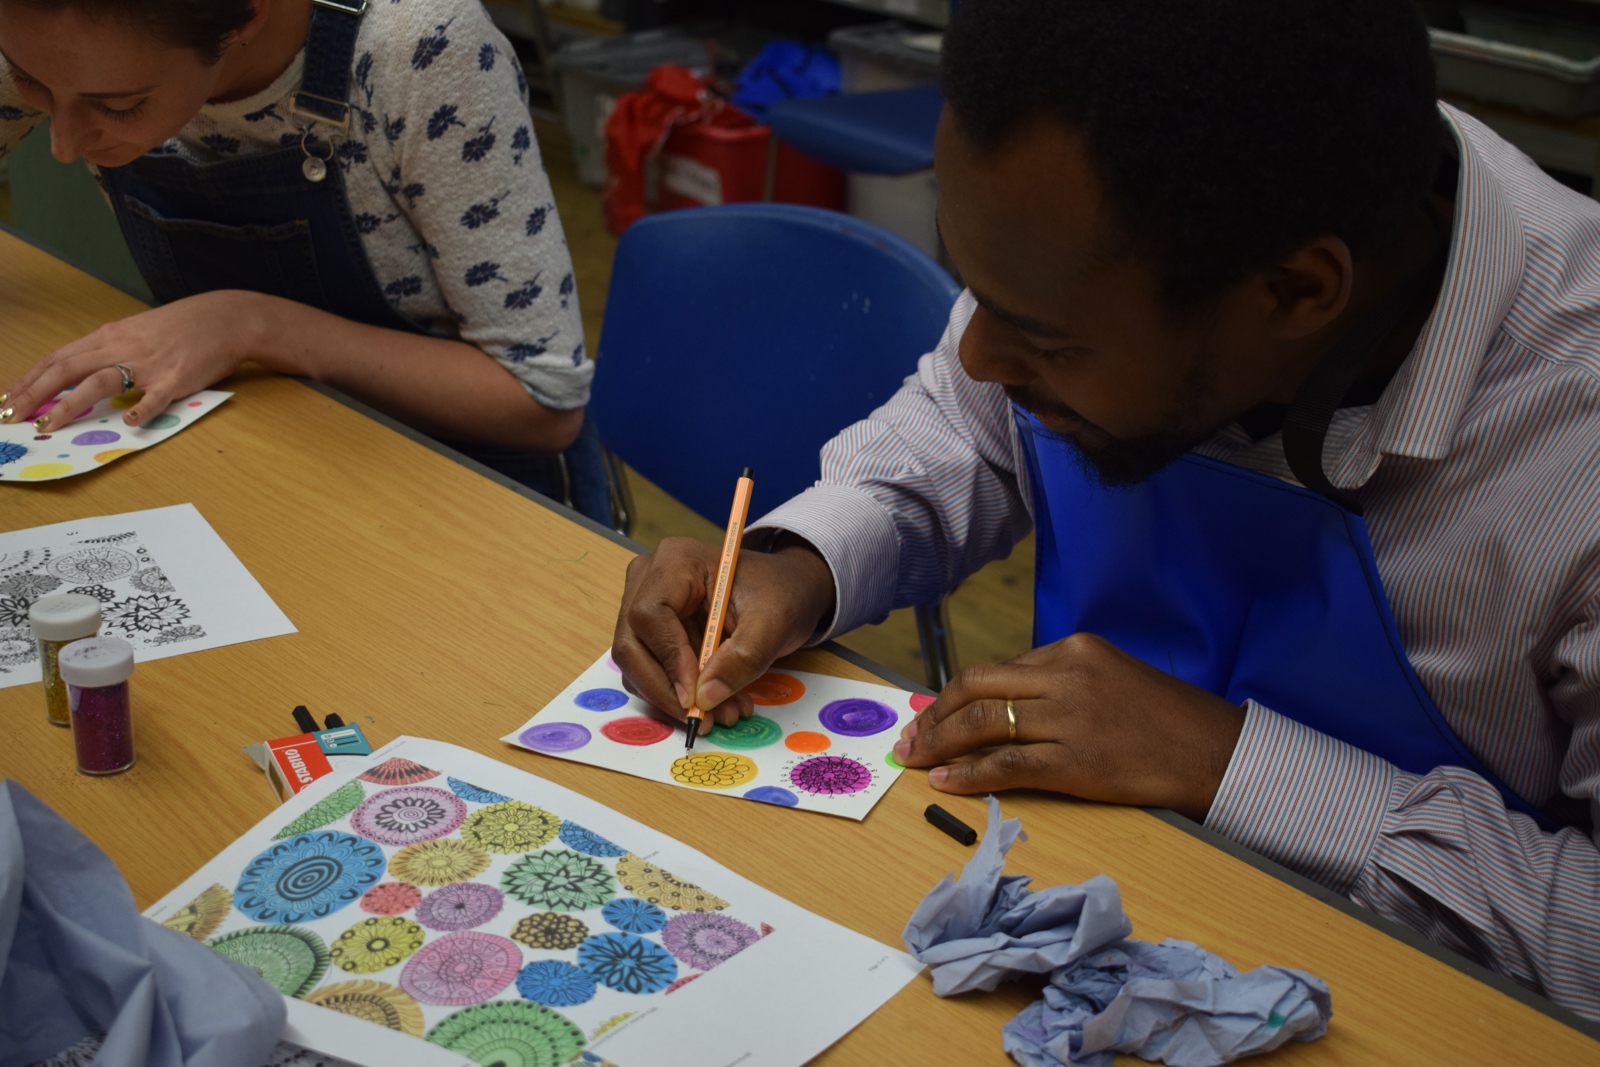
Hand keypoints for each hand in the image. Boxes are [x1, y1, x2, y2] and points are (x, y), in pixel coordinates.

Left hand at [2, 290, 269, 429]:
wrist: (226, 319)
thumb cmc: (184, 327)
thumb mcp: (138, 332)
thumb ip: (111, 351)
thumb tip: (83, 376)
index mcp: (110, 336)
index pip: (58, 357)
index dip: (30, 379)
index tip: (9, 398)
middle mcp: (122, 347)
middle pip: (67, 369)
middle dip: (33, 393)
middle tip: (10, 416)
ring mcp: (148, 364)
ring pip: (98, 383)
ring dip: (68, 405)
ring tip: (47, 425)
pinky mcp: (176, 379)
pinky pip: (155, 398)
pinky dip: (140, 411)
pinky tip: (128, 424)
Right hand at [612, 535, 836, 725]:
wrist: (784, 590)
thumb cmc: (780, 592)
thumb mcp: (775, 621)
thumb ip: (744, 657)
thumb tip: (705, 697)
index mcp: (676, 561)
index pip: (650, 614)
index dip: (669, 658)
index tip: (697, 695)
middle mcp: (649, 578)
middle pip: (632, 643)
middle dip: (666, 689)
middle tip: (704, 719)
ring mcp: (644, 602)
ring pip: (636, 663)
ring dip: (674, 696)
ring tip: (722, 712)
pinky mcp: (650, 630)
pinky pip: (649, 668)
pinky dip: (677, 692)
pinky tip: (714, 700)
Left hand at [893, 633, 1245, 820]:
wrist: (1218, 752)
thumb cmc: (1168, 720)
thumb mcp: (1113, 678)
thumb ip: (1064, 684)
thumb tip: (1009, 705)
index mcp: (1075, 649)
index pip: (999, 668)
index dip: (957, 694)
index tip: (933, 712)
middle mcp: (1068, 676)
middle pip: (977, 686)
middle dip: (935, 713)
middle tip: (911, 736)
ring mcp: (1071, 719)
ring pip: (985, 723)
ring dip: (941, 742)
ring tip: (917, 758)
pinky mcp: (1078, 763)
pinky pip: (1007, 764)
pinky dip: (969, 774)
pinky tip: (945, 782)